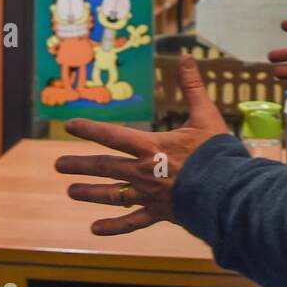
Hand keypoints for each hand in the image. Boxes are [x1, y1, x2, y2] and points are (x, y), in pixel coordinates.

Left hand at [56, 54, 230, 234]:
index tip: (69, 125)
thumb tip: (185, 57)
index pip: (113, 135)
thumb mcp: (204, 115)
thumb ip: (192, 87)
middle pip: (105, 167)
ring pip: (112, 195)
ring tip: (70, 191)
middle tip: (58, 165)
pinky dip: (113, 226)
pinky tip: (94, 229)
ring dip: (89, 193)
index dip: (90, 129)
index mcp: (152, 147)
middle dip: (80, 165)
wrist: (229, 191)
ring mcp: (149, 195)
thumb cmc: (217, 153)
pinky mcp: (159, 213)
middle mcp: (144, 171)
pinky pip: (132, 222)